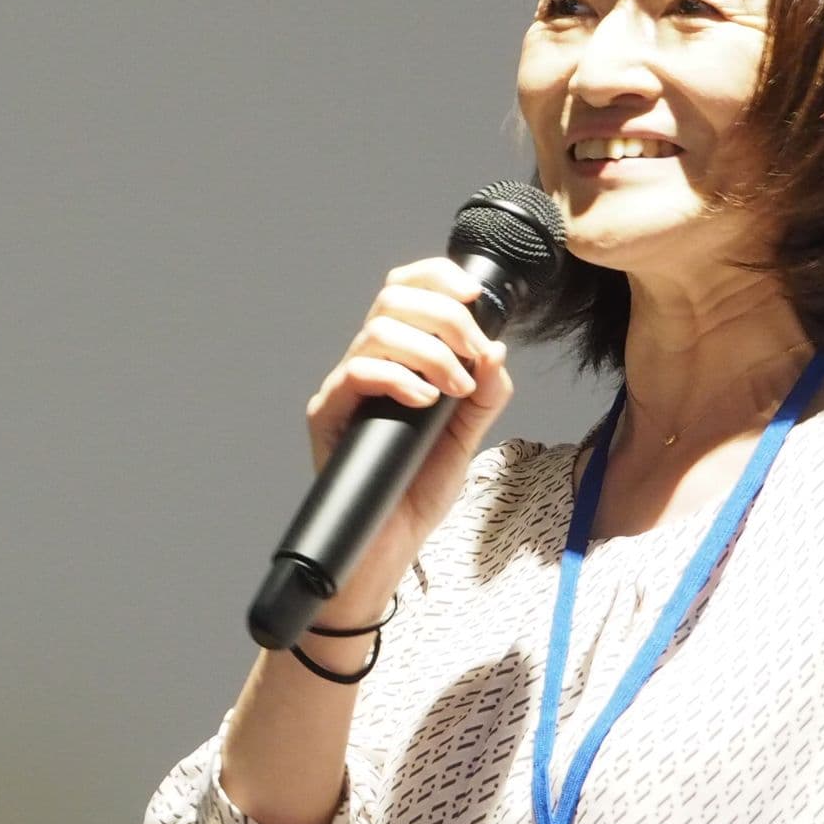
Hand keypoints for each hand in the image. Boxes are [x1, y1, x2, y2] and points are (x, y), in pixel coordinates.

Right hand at [302, 259, 514, 621]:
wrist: (388, 546)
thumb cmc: (416, 491)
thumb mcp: (466, 436)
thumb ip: (483, 393)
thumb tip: (496, 349)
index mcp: (399, 358)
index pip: (407, 290)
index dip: (439, 277)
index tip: (476, 296)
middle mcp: (367, 364)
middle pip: (393, 298)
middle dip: (446, 316)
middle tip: (472, 355)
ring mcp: (344, 388)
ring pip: (378, 331)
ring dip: (429, 351)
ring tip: (452, 389)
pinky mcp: (327, 414)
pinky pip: (357, 373)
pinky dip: (398, 378)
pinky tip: (425, 402)